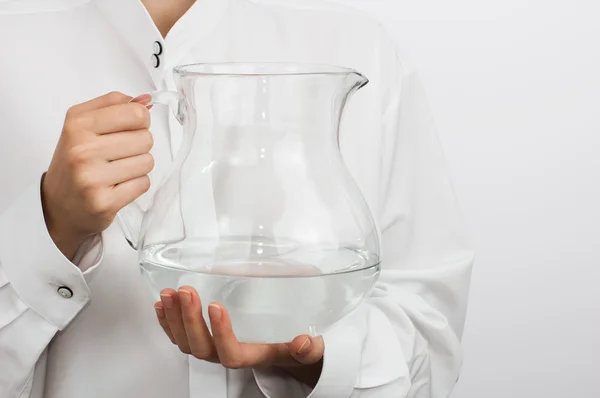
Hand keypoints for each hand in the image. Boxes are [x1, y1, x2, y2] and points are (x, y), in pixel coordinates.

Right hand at [42, 92, 153, 258]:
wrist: (58, 205)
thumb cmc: (75, 162)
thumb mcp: (83, 125)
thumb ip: (114, 105)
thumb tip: (147, 99)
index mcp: (78, 124)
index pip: (136, 113)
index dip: (141, 120)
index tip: (129, 128)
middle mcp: (82, 149)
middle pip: (145, 138)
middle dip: (139, 145)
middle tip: (119, 154)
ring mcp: (92, 178)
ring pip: (147, 161)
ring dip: (138, 166)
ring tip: (118, 170)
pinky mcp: (104, 202)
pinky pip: (144, 183)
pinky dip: (136, 184)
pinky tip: (118, 186)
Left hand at [154, 287, 324, 386]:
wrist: (285, 352)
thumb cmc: (293, 347)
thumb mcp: (308, 349)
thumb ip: (307, 349)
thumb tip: (304, 343)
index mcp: (252, 356)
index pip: (231, 353)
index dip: (221, 332)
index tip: (217, 306)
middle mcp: (227, 354)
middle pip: (200, 347)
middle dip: (189, 319)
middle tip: (187, 291)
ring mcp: (213, 348)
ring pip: (185, 342)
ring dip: (174, 318)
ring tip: (170, 293)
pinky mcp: (204, 338)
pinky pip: (179, 337)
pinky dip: (167, 321)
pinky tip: (162, 304)